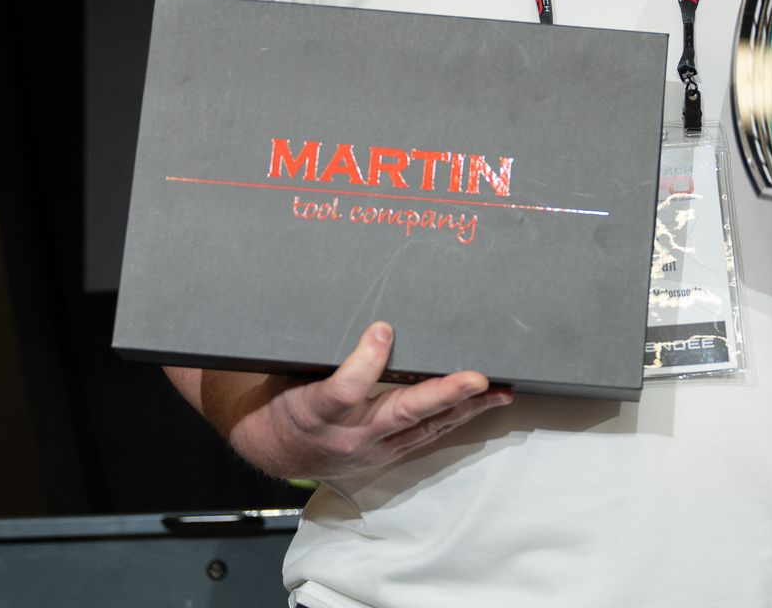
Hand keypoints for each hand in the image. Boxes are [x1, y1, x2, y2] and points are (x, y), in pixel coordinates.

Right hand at [205, 322, 511, 484]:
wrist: (274, 449)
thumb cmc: (283, 399)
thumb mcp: (288, 369)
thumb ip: (321, 348)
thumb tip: (360, 315)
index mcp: (314, 409)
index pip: (342, 389)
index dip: (365, 360)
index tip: (383, 327)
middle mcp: (347, 437)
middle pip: (399, 414)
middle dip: (442, 395)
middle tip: (477, 378)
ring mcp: (370, 451)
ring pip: (423, 429)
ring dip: (463, 408)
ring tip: (498, 391)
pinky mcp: (386, 455)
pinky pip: (426, 436)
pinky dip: (455, 419)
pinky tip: (480, 405)